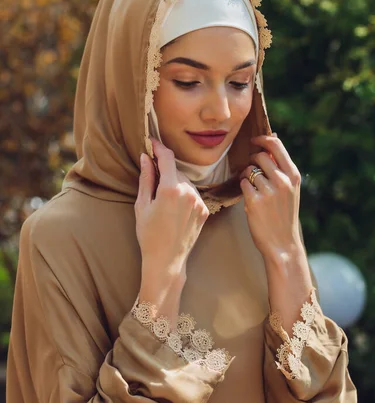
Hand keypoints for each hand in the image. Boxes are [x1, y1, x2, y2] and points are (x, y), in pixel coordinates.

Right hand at [135, 138, 208, 288]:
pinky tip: (174, 209)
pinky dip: (184, 195)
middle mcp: (187, 192)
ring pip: (184, 182)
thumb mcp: (142, 205)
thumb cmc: (149, 234)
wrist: (167, 260)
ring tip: (163, 202)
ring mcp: (198, 201)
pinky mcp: (204, 209)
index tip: (153, 142)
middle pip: (175, 170)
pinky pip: (192, 194)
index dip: (159, 147)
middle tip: (152, 180)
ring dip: (174, 183)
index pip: (167, 157)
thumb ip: (146, 178)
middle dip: (164, 171)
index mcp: (170, 189)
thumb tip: (147, 157)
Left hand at [240, 134, 302, 261]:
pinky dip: (243, 187)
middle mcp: (282, 181)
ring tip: (252, 187)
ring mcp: (268, 191)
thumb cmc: (284, 214)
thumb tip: (274, 138)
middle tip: (252, 169)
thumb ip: (281, 166)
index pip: (276, 146)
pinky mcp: (254, 201)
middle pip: (260, 156)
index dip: (263, 139)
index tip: (255, 141)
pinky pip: (242, 183)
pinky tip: (250, 196)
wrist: (283, 243)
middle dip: (252, 159)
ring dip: (246, 175)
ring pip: (249, 170)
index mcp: (293, 176)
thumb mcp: (290, 189)